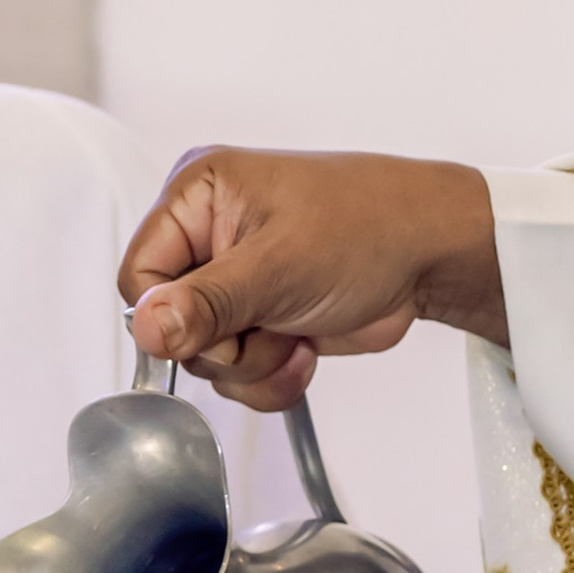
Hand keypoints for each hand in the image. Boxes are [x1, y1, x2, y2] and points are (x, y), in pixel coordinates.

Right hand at [120, 149, 503, 408]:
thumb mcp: (279, 265)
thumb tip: (149, 328)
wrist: (432, 254)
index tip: (221, 324)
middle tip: (271, 322)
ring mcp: (234, 280)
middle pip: (170, 324)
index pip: (141, 275)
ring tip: (296, 330)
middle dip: (225, 343)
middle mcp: (208, 235)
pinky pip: (236, 372)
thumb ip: (207, 302)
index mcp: (198, 196)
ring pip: (203, 356)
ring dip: (253, 363)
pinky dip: (269, 376)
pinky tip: (303, 349)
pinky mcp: (259, 317)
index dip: (173, 314)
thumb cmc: (371, 226)